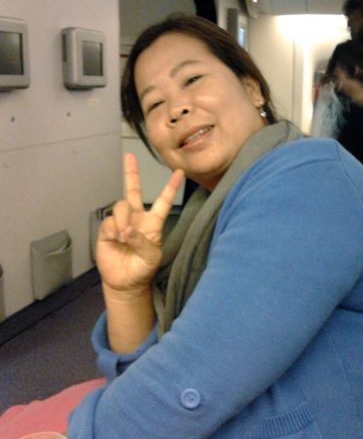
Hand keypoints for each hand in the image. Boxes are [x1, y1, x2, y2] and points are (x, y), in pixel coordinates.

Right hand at [96, 153, 183, 295]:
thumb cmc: (143, 269)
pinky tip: (116, 239)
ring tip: (123, 236)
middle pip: (134, 191)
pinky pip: (109, 220)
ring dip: (123, 218)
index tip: (180, 172)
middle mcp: (137, 218)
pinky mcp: (107, 229)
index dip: (170, 187)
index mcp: (153, 223)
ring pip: (121, 205)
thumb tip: (127, 230)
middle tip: (129, 156)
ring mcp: (121, 222)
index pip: (163, 201)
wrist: (124, 282)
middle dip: (131, 173)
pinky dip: (113, 228)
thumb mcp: (151, 257)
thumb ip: (142, 242)